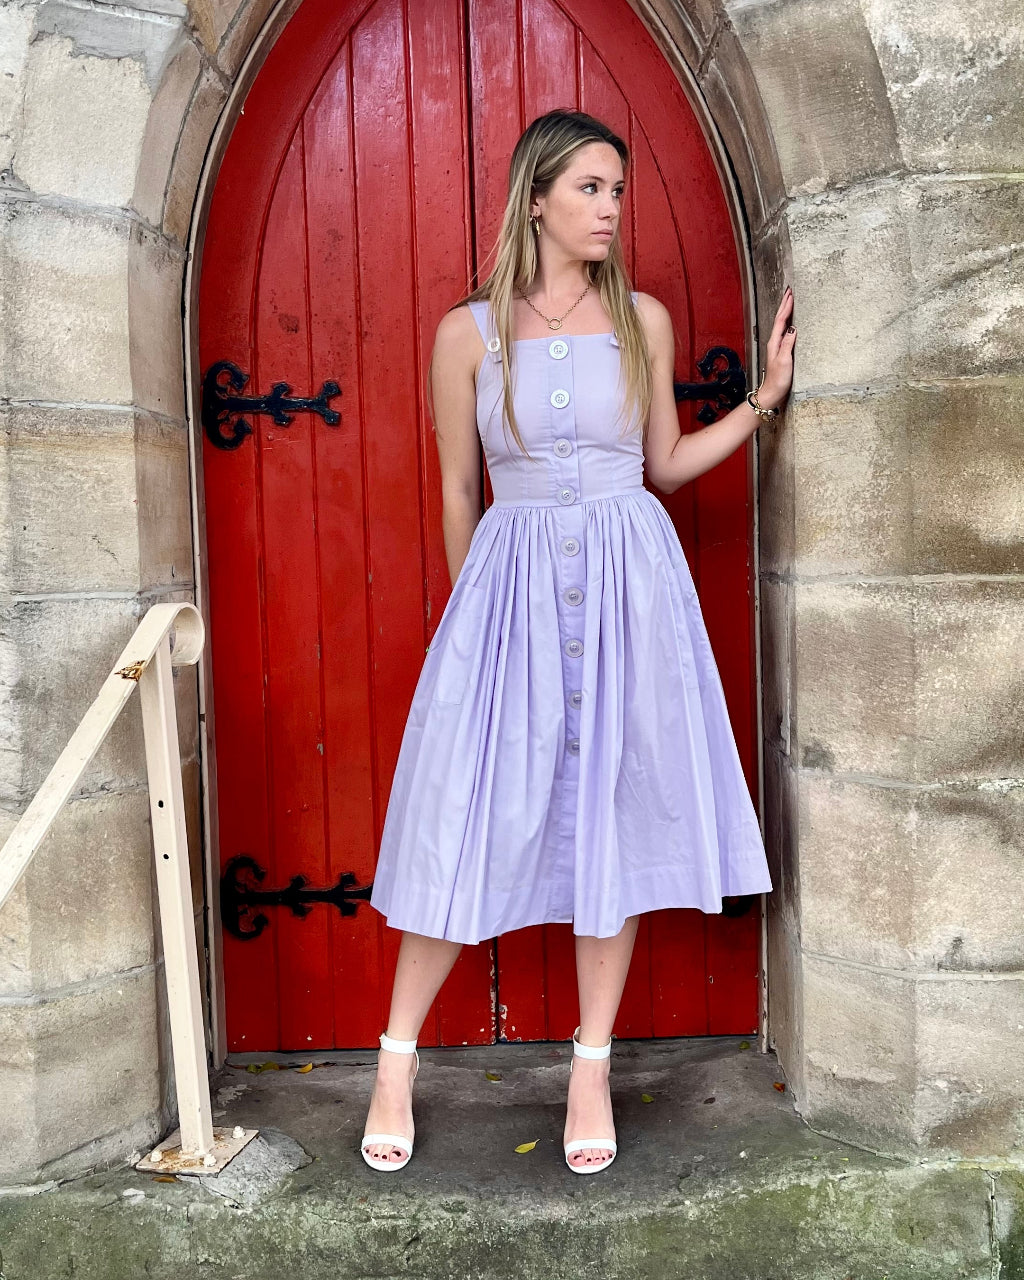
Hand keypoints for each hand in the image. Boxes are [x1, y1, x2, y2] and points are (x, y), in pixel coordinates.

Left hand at [756, 286, 795, 411]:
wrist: (772, 393)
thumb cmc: (778, 380)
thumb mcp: (784, 361)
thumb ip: (787, 344)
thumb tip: (792, 328)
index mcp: (774, 342)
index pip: (780, 320)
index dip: (786, 307)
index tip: (791, 294)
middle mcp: (774, 342)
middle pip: (779, 319)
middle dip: (784, 304)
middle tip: (789, 291)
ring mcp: (777, 346)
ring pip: (781, 324)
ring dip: (785, 312)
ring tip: (790, 301)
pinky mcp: (781, 351)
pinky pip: (784, 332)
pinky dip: (788, 323)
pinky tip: (791, 322)